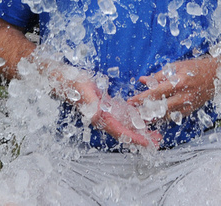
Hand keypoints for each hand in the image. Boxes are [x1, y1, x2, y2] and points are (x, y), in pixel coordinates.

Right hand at [45, 63, 160, 148]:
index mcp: (99, 117)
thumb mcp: (84, 92)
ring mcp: (104, 112)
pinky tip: (142, 118)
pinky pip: (121, 115)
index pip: (120, 131)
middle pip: (125, 131)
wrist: (62, 78)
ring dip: (139, 129)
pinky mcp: (105, 105)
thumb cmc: (73, 83)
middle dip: (141, 137)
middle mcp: (102, 118)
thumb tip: (98, 116)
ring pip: (125, 125)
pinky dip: (133, 118)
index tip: (147, 143)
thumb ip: (91, 104)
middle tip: (158, 140)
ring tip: (155, 132)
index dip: (134, 138)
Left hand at [128, 56, 220, 121]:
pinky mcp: (190, 111)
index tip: (131, 101)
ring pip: (166, 115)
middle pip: (159, 107)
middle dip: (144, 111)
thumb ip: (158, 75)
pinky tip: (154, 118)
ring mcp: (187, 105)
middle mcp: (183, 96)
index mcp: (178, 82)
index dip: (142, 98)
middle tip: (132, 114)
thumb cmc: (193, 68)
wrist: (215, 76)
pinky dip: (163, 118)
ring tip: (139, 118)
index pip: (156, 92)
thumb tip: (142, 80)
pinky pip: (173, 117)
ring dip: (152, 117)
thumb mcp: (175, 67)